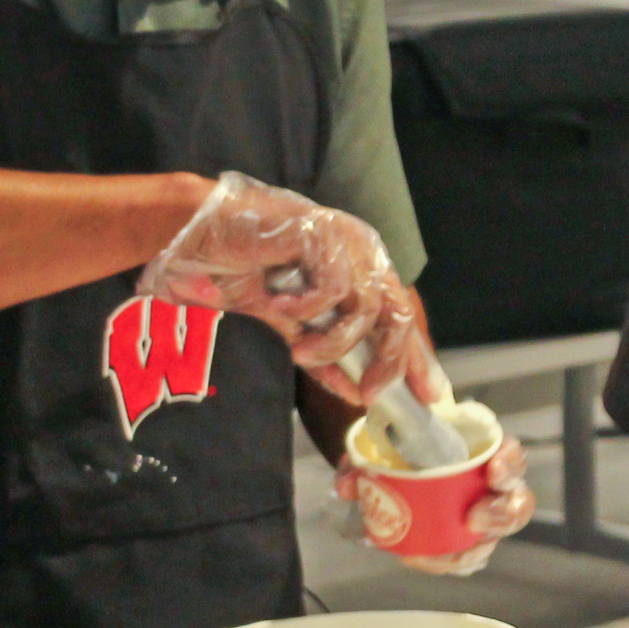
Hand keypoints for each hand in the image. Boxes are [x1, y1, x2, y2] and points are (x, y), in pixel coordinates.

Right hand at [139, 171, 419, 401]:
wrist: (197, 232)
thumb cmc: (240, 268)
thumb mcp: (288, 325)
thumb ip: (322, 352)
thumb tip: (353, 392)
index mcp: (360, 267)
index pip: (400, 316)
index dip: (416, 358)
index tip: (430, 395)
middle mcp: (362, 251)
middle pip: (398, 314)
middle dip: (390, 362)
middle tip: (369, 394)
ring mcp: (345, 239)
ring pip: (367, 308)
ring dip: (333, 343)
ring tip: (300, 352)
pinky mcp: (322, 234)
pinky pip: (332, 291)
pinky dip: (307, 310)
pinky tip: (279, 305)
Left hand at [366, 433, 538, 577]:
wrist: (394, 470)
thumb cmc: (401, 451)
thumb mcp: (379, 447)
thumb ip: (364, 461)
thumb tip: (350, 485)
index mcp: (481, 451)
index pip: (509, 454)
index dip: (509, 462)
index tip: (493, 469)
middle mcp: (491, 485)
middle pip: (517, 501)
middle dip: (502, 513)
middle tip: (474, 517)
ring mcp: (484, 514)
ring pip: (495, 536)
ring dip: (475, 548)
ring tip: (446, 557)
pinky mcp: (469, 539)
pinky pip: (469, 556)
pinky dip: (449, 562)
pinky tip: (421, 560)